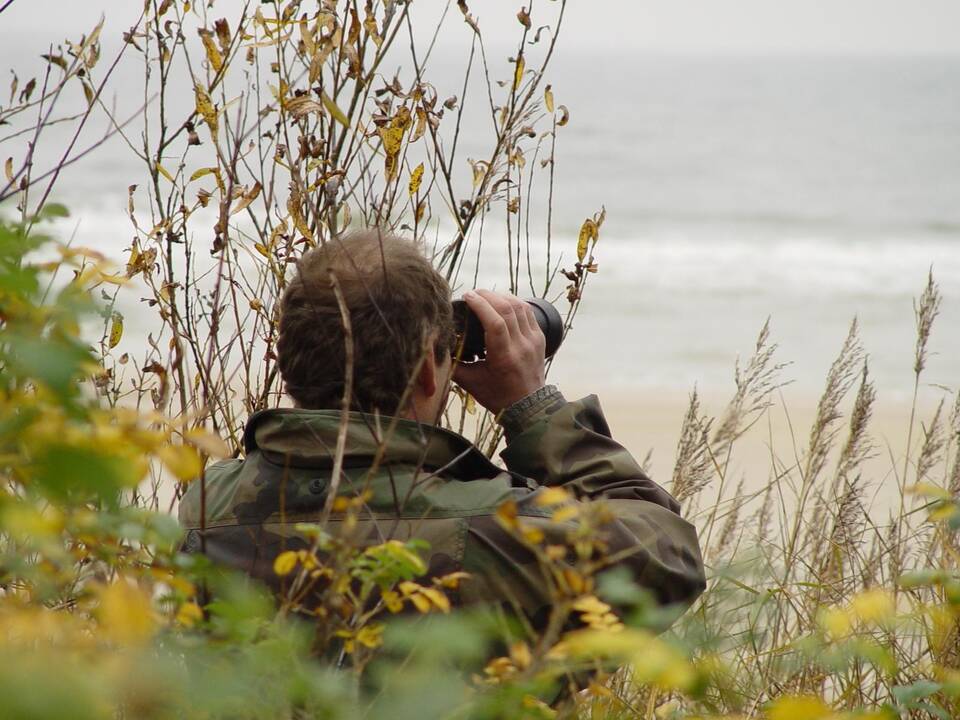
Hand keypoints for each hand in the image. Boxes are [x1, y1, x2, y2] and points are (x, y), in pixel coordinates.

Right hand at [452, 289, 545, 413]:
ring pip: (519, 306)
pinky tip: (502, 302)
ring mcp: (533, 341)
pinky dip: (514, 302)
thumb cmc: (497, 396)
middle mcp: (521, 346)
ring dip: (501, 296)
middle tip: (473, 293)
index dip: (480, 304)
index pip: (495, 322)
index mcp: (504, 358)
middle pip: (507, 309)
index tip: (467, 296)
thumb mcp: (471, 383)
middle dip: (488, 295)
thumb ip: (454, 364)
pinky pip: (528, 312)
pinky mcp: (540, 338)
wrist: (528, 407)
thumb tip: (436, 346)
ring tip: (486, 295)